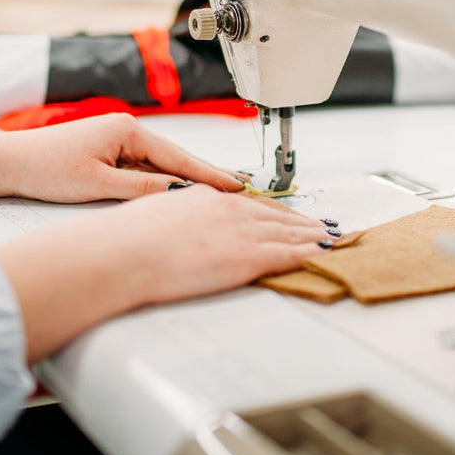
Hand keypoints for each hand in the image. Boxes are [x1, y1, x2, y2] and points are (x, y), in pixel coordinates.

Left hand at [0, 114, 245, 219]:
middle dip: (205, 176)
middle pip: (175, 158)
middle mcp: (127, 130)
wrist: (10, 163)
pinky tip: (177, 194)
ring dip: (184, 180)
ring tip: (216, 196)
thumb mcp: (99, 184)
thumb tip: (179, 190)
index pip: (179, 157)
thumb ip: (142, 187)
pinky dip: (161, 181)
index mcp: (128, 130)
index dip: (210, 174)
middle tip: (239, 191)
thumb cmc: (47, 168)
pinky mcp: (109, 152)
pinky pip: (144, 168)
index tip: (237, 185)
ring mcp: (118, 140)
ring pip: (160, 165)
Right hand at [110, 185, 330, 304]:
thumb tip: (183, 228)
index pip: (250, 203)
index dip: (273, 210)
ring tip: (330, 239)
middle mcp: (230, 209)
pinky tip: (321, 255)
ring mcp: (241, 232)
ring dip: (312, 236)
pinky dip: (309, 254)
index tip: (286, 214)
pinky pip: (289, 254)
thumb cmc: (129, 239)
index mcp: (207, 197)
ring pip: (289, 232)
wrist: (125, 252)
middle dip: (302, 221)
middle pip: (276, 215)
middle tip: (321, 225)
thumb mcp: (158, 215)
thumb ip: (180, 218)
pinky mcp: (248, 257)